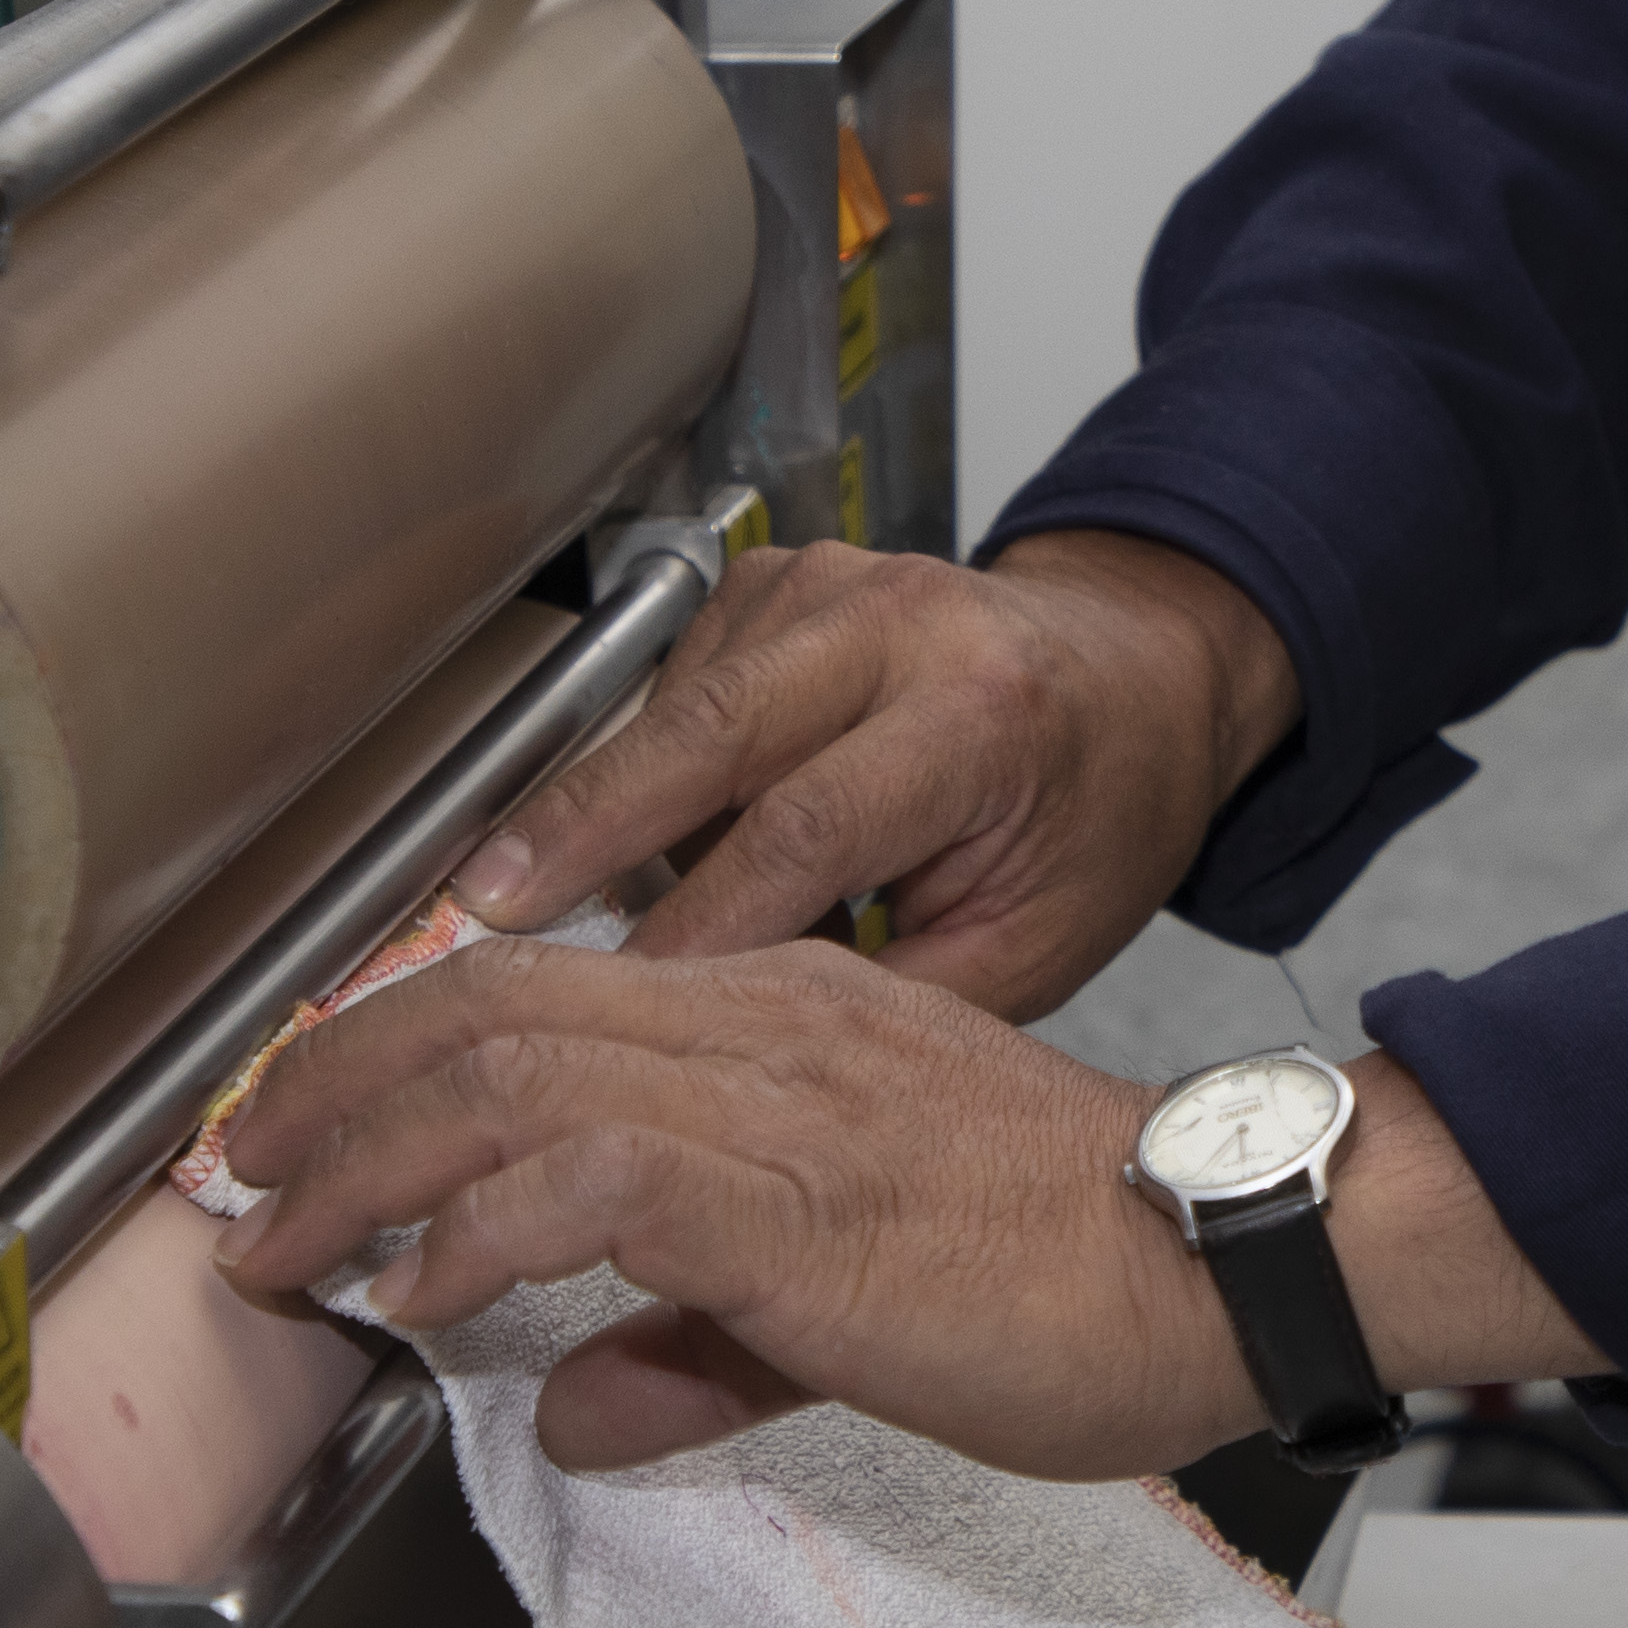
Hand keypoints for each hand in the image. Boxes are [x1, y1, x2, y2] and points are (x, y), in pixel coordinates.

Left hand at [204, 933, 1604, 1477]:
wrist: (1222, 1254)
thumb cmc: (1078, 1266)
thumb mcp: (856, 1303)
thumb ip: (703, 1344)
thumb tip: (578, 1403)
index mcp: (785, 1013)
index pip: (543, 991)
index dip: (395, 1049)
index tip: (305, 1127)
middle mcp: (764, 1020)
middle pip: (486, 1004)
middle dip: (329, 1088)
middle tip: (236, 1170)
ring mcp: (776, 1098)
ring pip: (506, 1070)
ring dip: (359, 1159)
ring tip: (276, 1240)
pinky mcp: (791, 1198)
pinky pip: (583, 1179)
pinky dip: (472, 1231)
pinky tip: (414, 1290)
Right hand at [450, 528, 1297, 1019]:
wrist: (1142, 678)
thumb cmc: (1096, 814)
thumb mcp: (1034, 941)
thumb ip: (888, 998)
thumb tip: (732, 1049)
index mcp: (985, 712)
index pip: (806, 825)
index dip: (700, 921)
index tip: (621, 1005)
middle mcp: (902, 623)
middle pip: (707, 728)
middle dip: (586, 825)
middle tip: (486, 907)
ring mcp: (833, 584)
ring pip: (676, 703)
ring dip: (612, 807)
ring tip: (550, 903)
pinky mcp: (781, 579)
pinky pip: (680, 678)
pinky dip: (654, 763)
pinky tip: (663, 832)